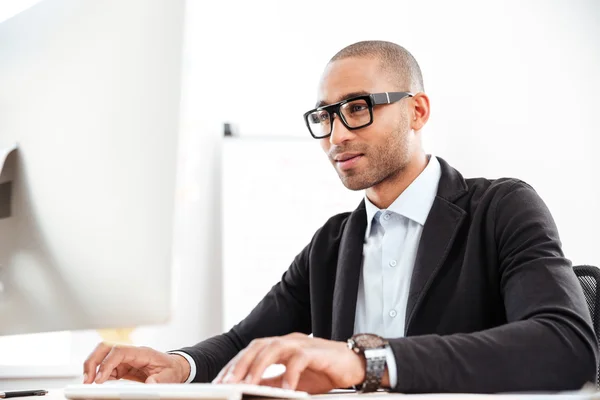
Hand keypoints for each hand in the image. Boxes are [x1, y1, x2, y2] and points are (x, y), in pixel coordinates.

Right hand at [82, 342, 190, 383]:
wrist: (174, 368)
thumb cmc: (171, 369)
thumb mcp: (169, 376)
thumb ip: (160, 380)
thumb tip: (150, 384)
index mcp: (142, 352)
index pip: (119, 351)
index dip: (107, 363)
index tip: (100, 379)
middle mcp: (131, 353)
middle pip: (106, 348)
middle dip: (93, 361)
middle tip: (87, 379)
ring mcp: (125, 359)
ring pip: (103, 357)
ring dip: (93, 368)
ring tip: (88, 382)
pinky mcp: (122, 367)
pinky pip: (106, 368)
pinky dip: (99, 375)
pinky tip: (97, 383)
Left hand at [213, 333, 385, 393]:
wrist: (356, 364)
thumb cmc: (324, 370)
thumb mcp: (293, 380)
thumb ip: (273, 382)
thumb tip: (251, 389)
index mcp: (281, 346)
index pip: (252, 351)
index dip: (234, 365)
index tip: (220, 382)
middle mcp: (289, 341)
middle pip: (258, 346)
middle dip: (241, 364)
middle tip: (228, 383)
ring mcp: (302, 344)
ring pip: (274, 348)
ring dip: (259, 366)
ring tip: (248, 384)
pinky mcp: (317, 351)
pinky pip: (299, 359)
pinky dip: (289, 373)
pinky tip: (284, 388)